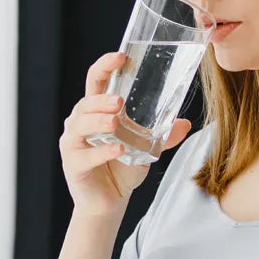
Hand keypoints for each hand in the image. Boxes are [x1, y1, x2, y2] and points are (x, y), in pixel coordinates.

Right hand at [61, 51, 191, 219]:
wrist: (110, 202)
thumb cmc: (122, 168)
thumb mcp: (147, 149)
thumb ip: (163, 136)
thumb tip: (185, 123)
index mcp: (97, 111)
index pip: (96, 81)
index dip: (104, 66)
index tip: (120, 56)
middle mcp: (80, 123)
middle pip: (85, 103)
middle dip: (101, 100)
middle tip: (119, 101)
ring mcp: (74, 144)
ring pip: (80, 126)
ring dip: (98, 121)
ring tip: (115, 122)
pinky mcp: (73, 165)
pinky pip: (85, 156)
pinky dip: (102, 153)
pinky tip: (118, 151)